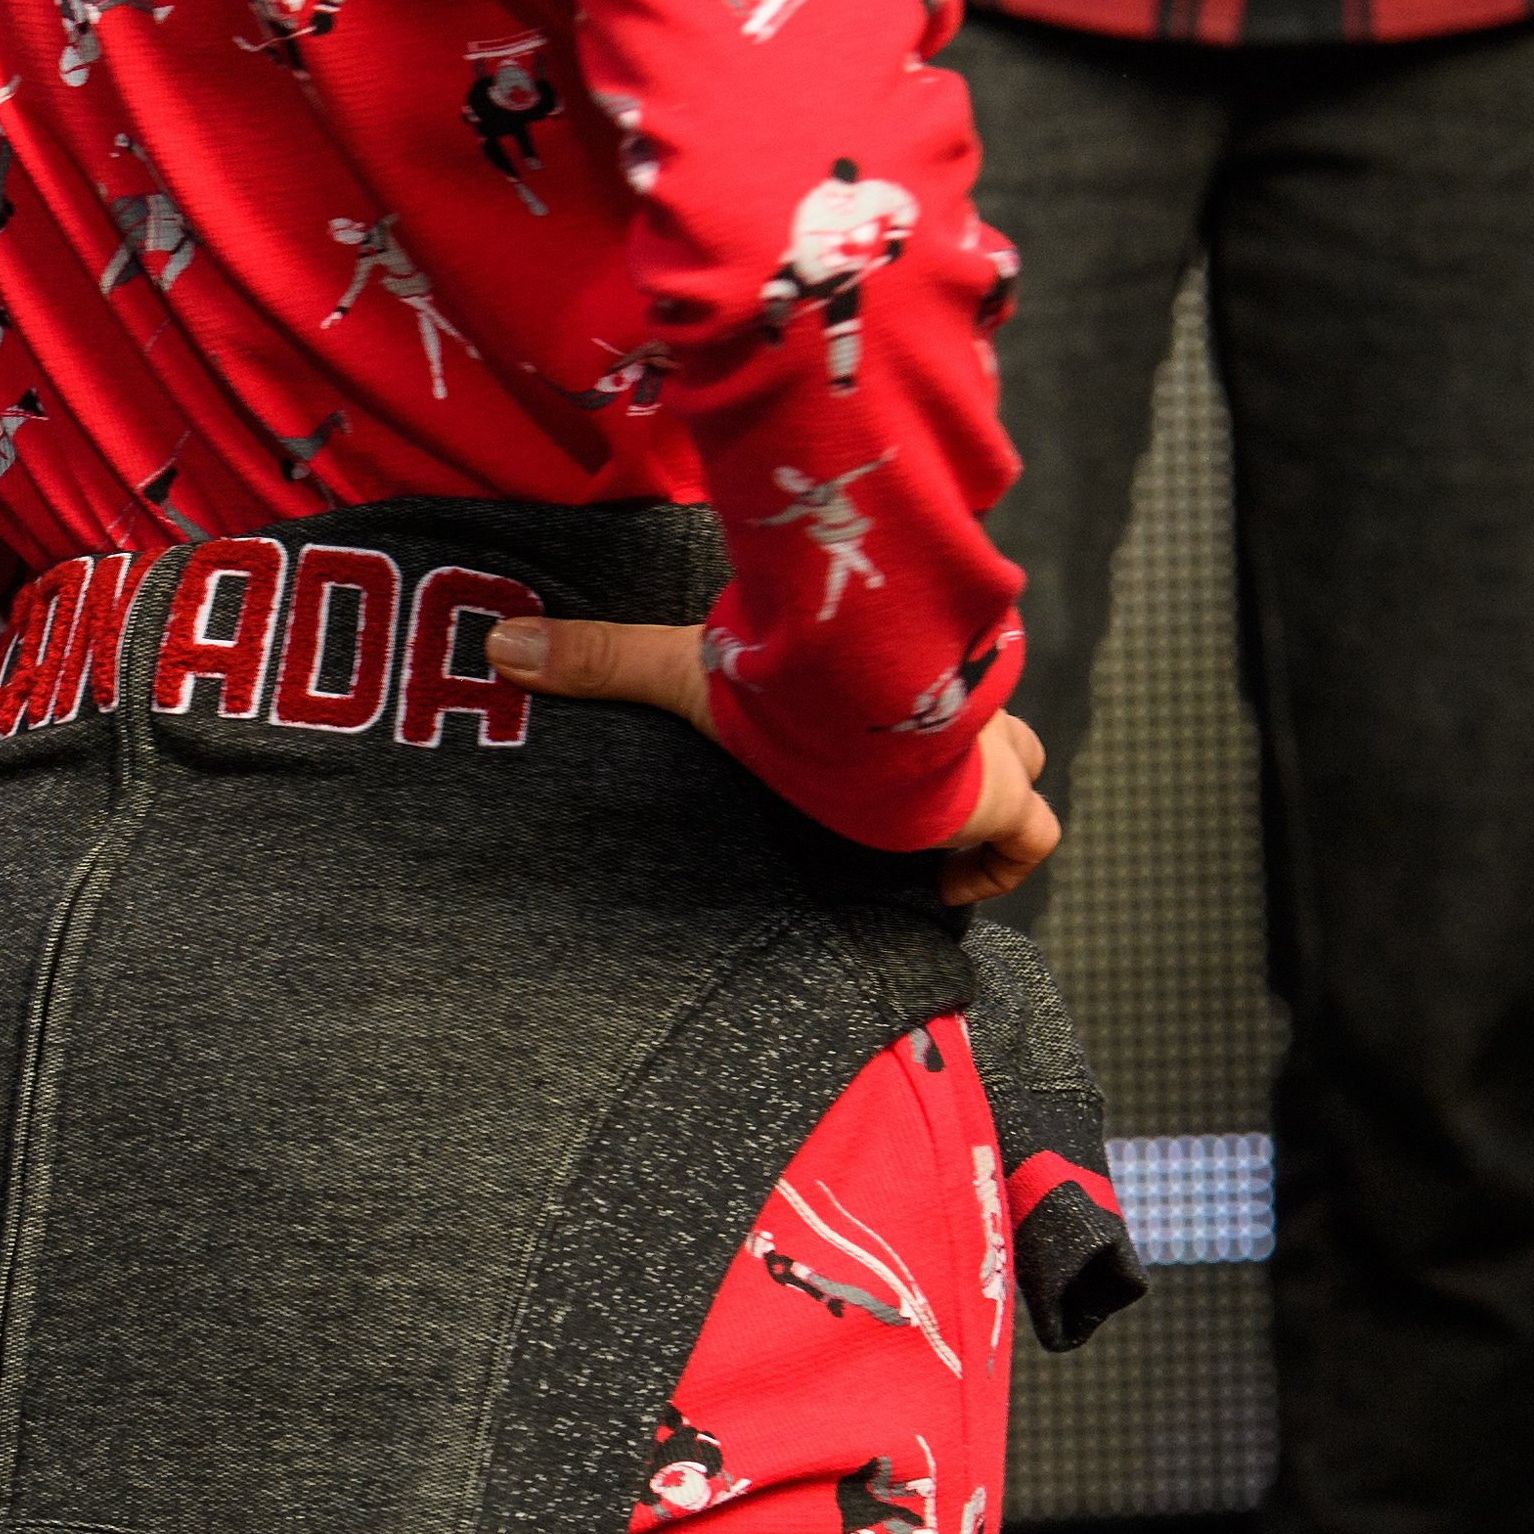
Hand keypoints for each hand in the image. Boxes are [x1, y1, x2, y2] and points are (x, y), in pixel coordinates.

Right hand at [484, 613, 1058, 906]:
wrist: (848, 708)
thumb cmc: (775, 682)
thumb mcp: (683, 670)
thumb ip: (600, 660)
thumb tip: (501, 648)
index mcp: (881, 687)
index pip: (919, 694)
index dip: (911, 728)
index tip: (878, 769)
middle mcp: (943, 713)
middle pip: (990, 729)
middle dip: (965, 765)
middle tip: (908, 809)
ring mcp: (984, 753)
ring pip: (1022, 771)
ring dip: (989, 806)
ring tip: (928, 845)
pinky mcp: (997, 800)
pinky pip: (1032, 837)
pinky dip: (1000, 863)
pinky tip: (948, 884)